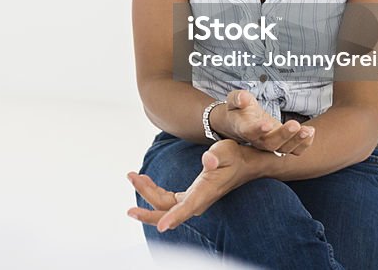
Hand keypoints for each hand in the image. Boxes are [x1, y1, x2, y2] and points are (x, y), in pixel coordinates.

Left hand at [127, 140, 255, 231]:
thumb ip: (217, 155)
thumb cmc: (236, 156)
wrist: (247, 164)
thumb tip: (208, 159)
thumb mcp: (227, 150)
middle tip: (130, 199)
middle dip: (147, 208)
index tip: (161, 227)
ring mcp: (193, 200)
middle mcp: (198, 200)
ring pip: (164, 205)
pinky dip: (153, 191)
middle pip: (168, 211)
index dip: (174, 218)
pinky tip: (145, 180)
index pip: (188, 208)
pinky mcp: (191, 197)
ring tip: (132, 176)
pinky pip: (167, 200)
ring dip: (146, 193)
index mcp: (205, 192)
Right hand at [212, 90, 314, 155]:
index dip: (257, 130)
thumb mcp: (234, 100)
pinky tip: (311, 132)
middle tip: (294, 124)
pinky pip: (294, 150)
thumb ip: (237, 98)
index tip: (266, 124)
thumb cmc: (238, 110)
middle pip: (270, 143)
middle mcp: (257, 140)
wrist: (241, 123)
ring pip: (284, 148)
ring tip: (308, 130)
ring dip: (297, 140)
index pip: (249, 132)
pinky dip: (304, 144)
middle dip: (284, 135)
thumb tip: (242, 98)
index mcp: (244, 129)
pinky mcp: (281, 144)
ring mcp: (270, 144)